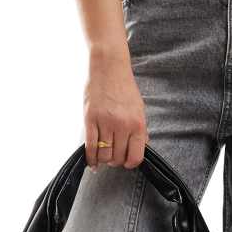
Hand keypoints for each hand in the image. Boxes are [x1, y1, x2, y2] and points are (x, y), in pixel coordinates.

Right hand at [84, 49, 148, 170]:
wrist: (109, 68)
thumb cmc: (125, 88)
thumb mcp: (139, 109)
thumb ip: (140, 130)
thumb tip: (141, 148)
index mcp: (137, 124)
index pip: (135, 156)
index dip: (130, 163)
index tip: (127, 162)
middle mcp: (122, 125)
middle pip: (118, 157)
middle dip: (116, 161)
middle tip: (114, 156)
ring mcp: (105, 123)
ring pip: (104, 155)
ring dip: (104, 160)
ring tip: (104, 155)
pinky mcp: (90, 120)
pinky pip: (90, 147)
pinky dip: (91, 159)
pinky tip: (93, 163)